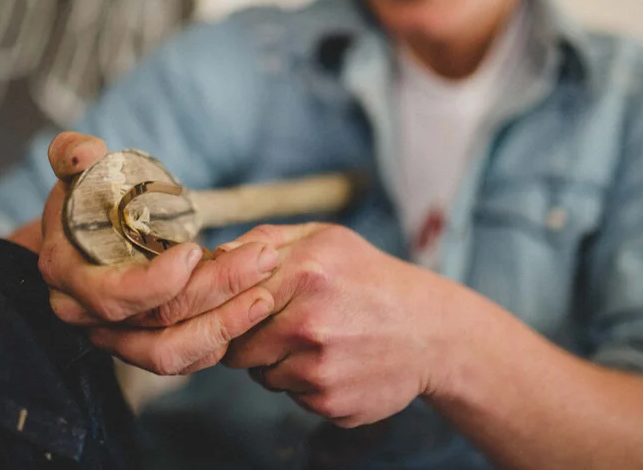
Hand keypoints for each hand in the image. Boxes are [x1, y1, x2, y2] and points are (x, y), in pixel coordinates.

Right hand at [34, 131, 279, 374]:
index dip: (155, 282)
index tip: (196, 250)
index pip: (111, 297)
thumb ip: (73, 155)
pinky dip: (224, 337)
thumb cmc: (83, 199)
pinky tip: (255, 306)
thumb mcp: (73, 171)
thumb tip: (85, 153)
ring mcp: (119, 337)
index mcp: (68, 274)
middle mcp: (89, 316)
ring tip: (264, 292)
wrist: (79, 238)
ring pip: (173, 353)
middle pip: (155, 323)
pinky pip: (188, 358)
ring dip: (226, 324)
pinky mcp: (148, 345)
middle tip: (261, 259)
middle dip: (214, 291)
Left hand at [221, 223, 451, 427]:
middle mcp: (310, 323)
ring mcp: (320, 368)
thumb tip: (212, 255)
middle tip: (277, 325)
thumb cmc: (369, 278)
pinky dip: (301, 383)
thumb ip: (265, 240)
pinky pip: (289, 396)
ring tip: (312, 341)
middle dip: (247, 339)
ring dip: (275, 362)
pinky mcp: (330, 402)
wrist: (430, 331)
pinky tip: (331, 362)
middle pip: (236, 347)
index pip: (228, 300)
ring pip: (260, 375)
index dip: (226, 307)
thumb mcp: (325, 239)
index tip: (234, 308)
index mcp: (306, 272)